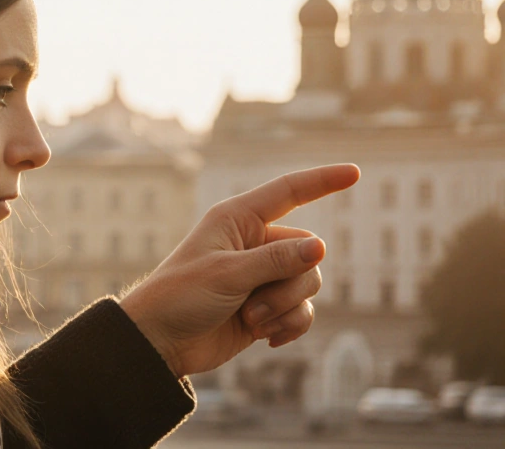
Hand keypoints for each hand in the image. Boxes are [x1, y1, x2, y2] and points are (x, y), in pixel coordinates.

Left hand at [118, 164, 359, 378]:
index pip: (288, 192)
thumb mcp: (228, 274)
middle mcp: (253, 243)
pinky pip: (301, 311)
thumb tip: (320, 246)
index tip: (355, 173)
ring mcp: (261, 277)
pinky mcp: (266, 307)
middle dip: (291, 283)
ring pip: (308, 283)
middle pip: (308, 251)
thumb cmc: (181, 297)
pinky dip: (290, 325)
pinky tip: (267, 338)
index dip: (322, 181)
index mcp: (236, 220)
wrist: (160, 342)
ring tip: (251, 320)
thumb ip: (276, 261)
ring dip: (285, 308)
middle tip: (253, 306)